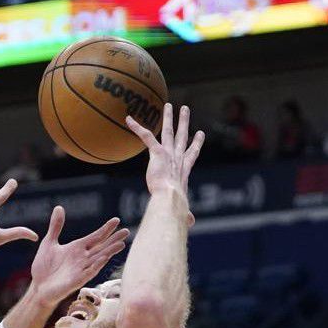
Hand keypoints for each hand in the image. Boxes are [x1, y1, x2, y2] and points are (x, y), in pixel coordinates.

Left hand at [30, 206, 129, 300]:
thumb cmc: (44, 267)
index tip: (117, 220)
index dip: (106, 229)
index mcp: (77, 248)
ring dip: (109, 252)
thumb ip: (56, 226)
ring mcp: (81, 270)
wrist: (37, 286)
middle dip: (113, 239)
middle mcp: (82, 258)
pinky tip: (104, 258)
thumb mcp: (49, 242)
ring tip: (121, 244)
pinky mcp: (76, 281)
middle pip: (101, 247)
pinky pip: (88, 272)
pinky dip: (96, 265)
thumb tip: (59, 207)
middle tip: (127, 231)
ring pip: (98, 259)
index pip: (95, 237)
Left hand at [126, 104, 203, 224]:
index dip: (196, 144)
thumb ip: (186, 214)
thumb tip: (190, 222)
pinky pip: (146, 136)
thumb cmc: (176, 207)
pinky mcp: (158, 152)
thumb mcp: (182, 210)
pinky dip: (137, 127)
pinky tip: (128, 119)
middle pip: (182, 137)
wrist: (170, 199)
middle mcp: (178, 159)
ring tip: (168, 104)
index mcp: (184, 170)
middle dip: (184, 123)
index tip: (200, 134)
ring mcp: (169, 154)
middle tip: (185, 109)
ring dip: (168, 117)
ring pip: (169, 131)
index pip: (191, 154)